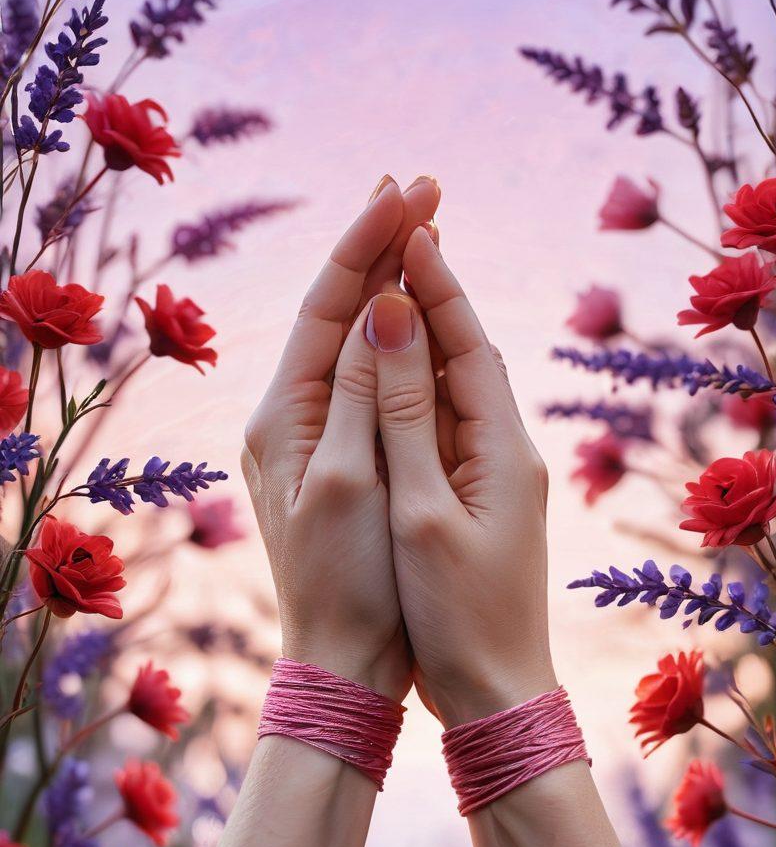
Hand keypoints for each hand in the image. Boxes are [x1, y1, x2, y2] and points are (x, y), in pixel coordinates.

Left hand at [242, 176, 439, 699]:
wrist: (348, 663)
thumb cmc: (352, 584)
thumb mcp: (353, 484)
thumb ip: (366, 394)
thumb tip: (381, 306)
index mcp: (282, 415)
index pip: (326, 304)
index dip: (367, 242)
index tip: (408, 188)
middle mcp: (291, 416)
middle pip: (337, 311)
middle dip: (378, 246)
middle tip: (422, 183)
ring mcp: (315, 436)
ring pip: (354, 340)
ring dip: (388, 281)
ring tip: (420, 225)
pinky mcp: (343, 458)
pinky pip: (370, 379)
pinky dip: (396, 336)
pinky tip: (417, 310)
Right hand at [365, 226, 555, 725]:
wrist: (494, 695)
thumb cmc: (456, 615)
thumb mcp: (420, 510)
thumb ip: (404, 414)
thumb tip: (390, 317)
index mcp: (502, 448)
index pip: (467, 341)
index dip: (434, 281)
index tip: (406, 220)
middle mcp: (507, 451)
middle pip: (467, 352)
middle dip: (433, 290)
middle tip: (404, 223)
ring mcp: (495, 477)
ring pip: (457, 386)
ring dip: (426, 332)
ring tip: (396, 275)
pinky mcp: (477, 502)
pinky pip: (446, 424)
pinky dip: (419, 387)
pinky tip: (396, 372)